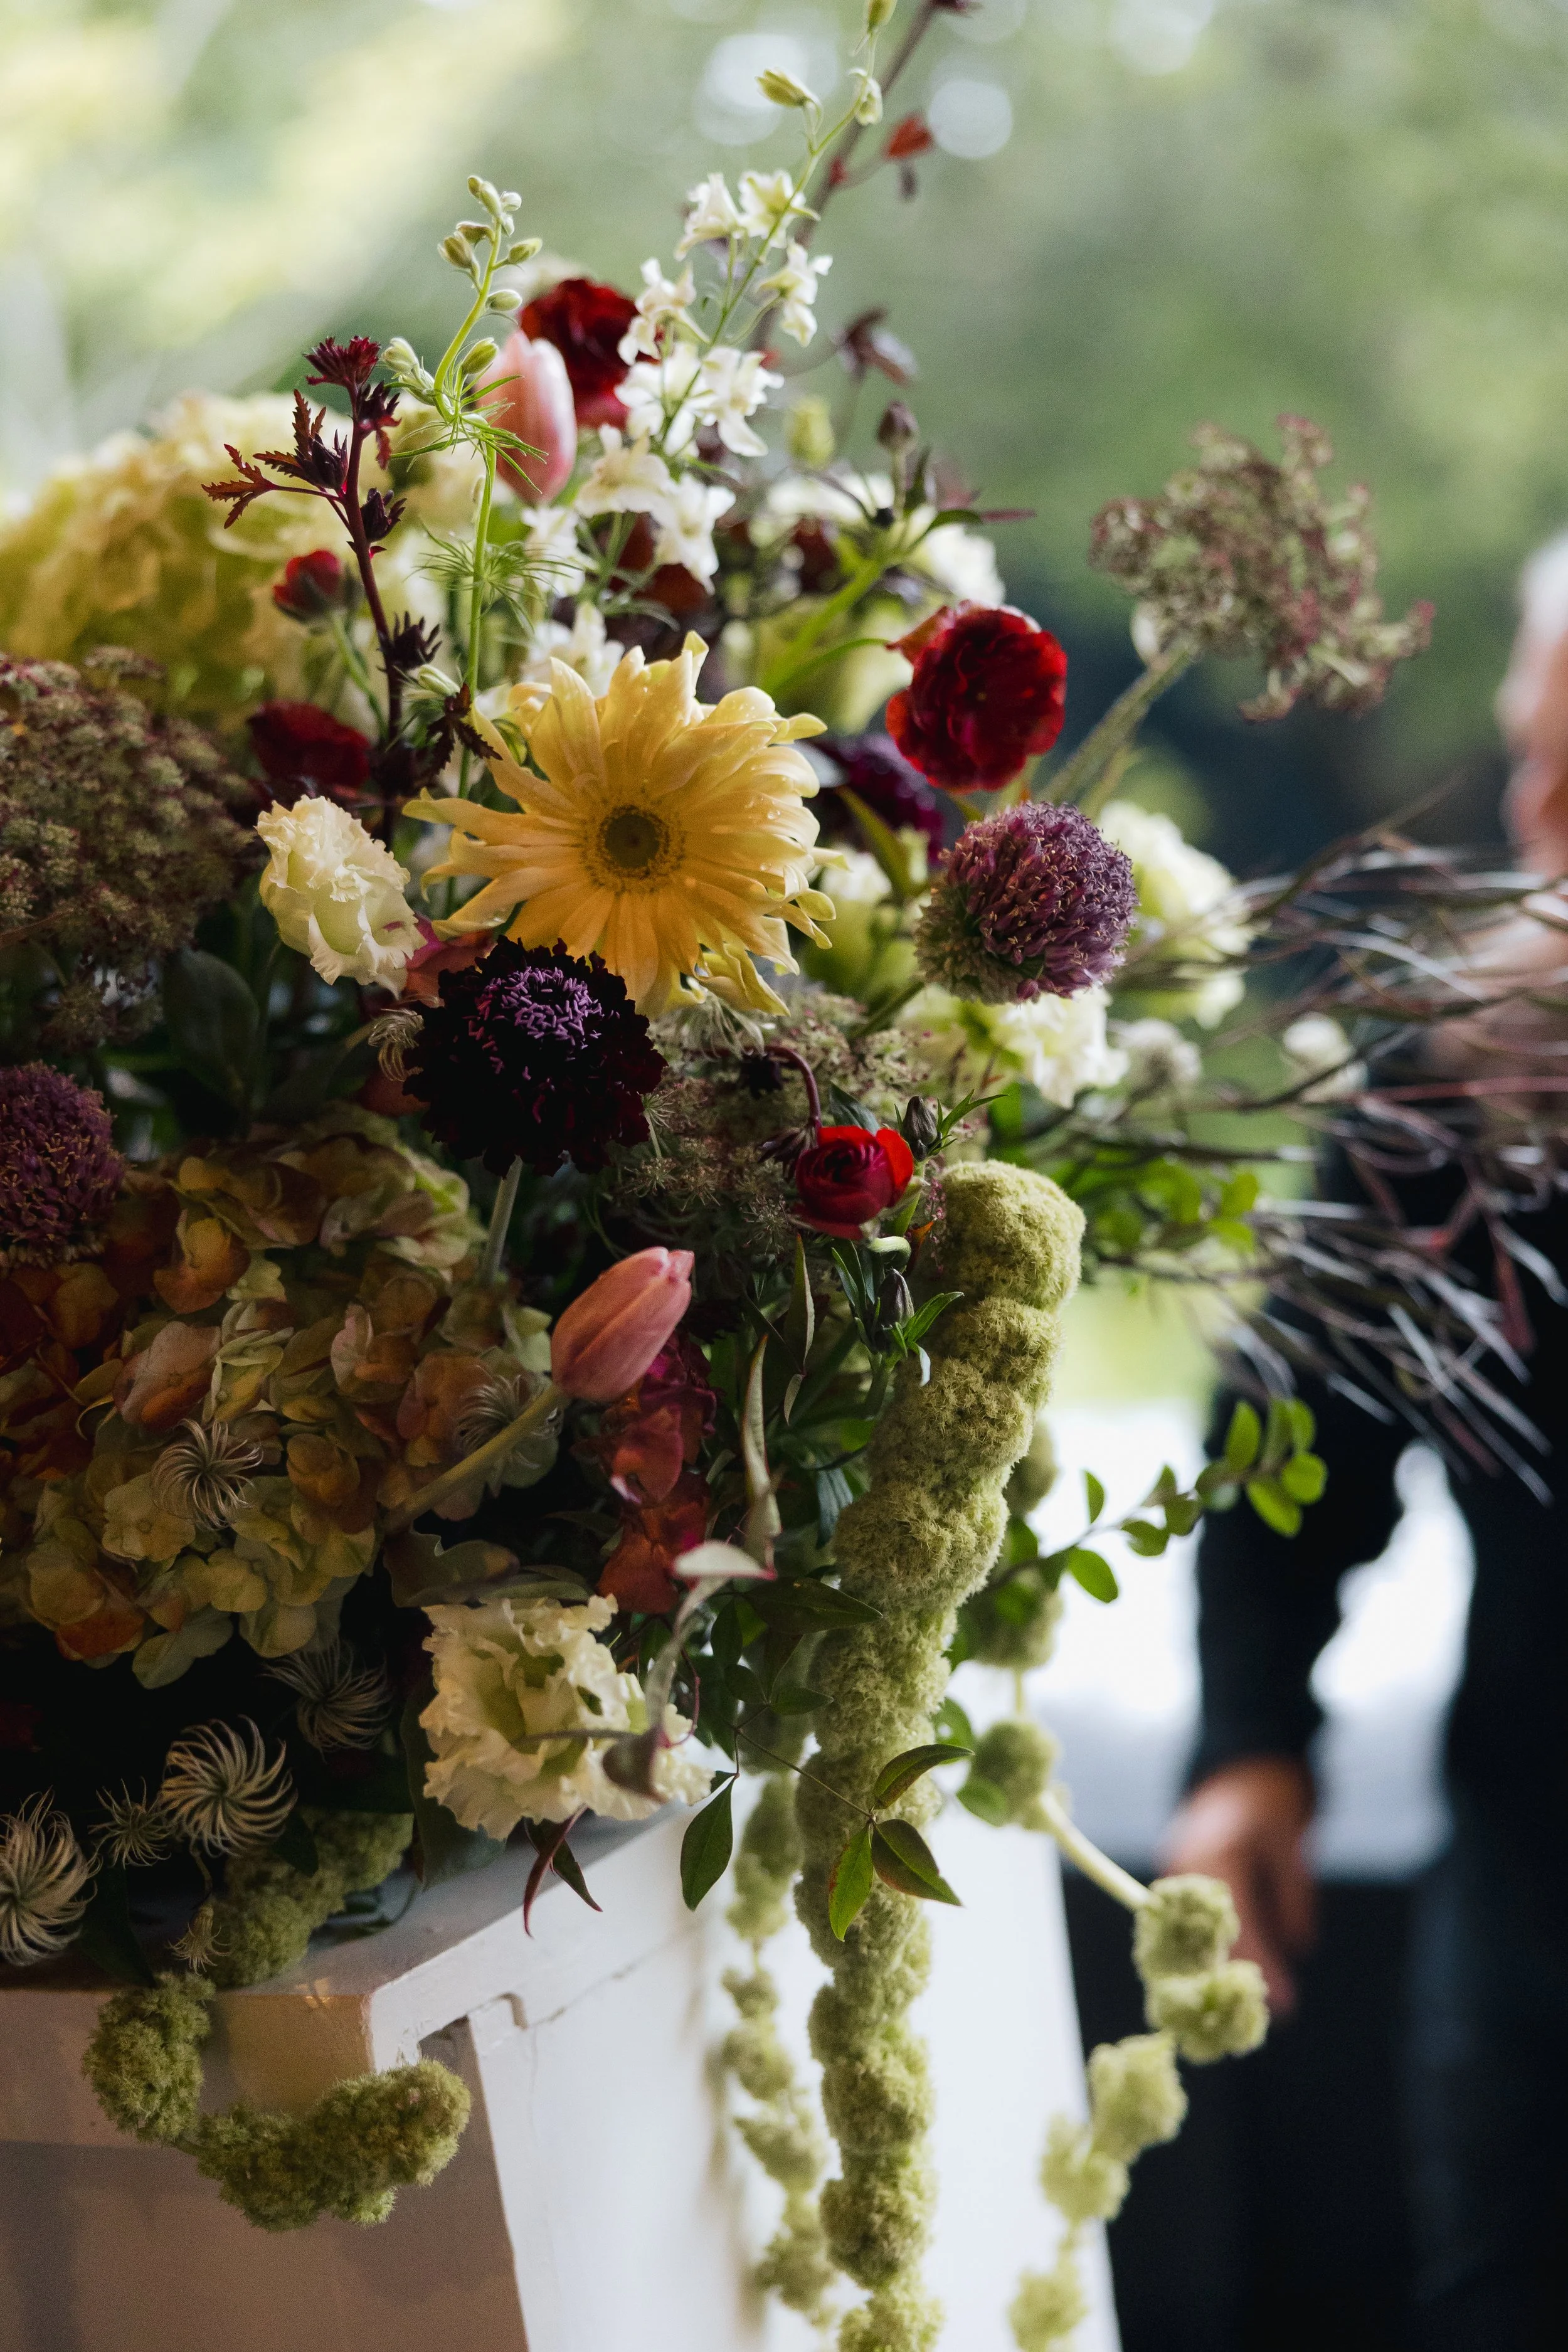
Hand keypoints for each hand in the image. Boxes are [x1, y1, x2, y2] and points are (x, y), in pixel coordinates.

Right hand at [1159, 1757, 1315, 2014]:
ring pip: (1197, 1931)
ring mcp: (1180, 1869)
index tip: (1281, 2002)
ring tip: (1262, 2004)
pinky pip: (1197, 1920)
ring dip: (1225, 1966)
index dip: (1256, 1964)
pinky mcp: (1184, 1875)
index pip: (1233, 1922)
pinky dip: (1219, 1948)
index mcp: (1212, 1853)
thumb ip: (1293, 1890)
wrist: (1242, 1754)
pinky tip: (1241, 1972)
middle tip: (1273, 2014)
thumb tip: (1300, 1944)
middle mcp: (1186, 1865)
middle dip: (1234, 1977)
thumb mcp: (1291, 1837)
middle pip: (1204, 1935)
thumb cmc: (1270, 1789)